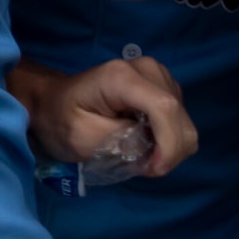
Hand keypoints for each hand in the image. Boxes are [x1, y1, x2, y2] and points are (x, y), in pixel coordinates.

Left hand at [8, 56, 194, 175]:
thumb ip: (119, 144)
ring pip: (184, 121)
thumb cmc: (61, 119)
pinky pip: (179, 120)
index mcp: (122, 76)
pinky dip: (168, 139)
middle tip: (141, 166)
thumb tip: (152, 151)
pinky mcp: (164, 86)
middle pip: (179, 116)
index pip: (164, 108)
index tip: (152, 169)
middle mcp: (146, 69)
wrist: (55, 102)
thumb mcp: (81, 137)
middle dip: (169, 152)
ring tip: (140, 155)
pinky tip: (145, 141)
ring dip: (169, 147)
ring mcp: (158, 75)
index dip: (168, 144)